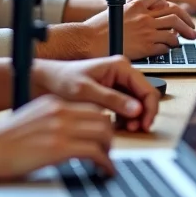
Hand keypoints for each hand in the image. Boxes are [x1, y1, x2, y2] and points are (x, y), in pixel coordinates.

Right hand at [0, 95, 114, 179]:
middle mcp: (61, 111)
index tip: (103, 136)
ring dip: (109, 149)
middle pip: (102, 118)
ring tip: (106, 161)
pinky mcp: (59, 147)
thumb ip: (52, 119)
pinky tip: (104, 170)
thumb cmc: (4, 139)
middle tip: (107, 149)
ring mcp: (61, 128)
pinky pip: (94, 152)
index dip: (103, 123)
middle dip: (109, 135)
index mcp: (54, 103)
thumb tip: (70, 130)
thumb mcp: (33, 118)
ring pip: (103, 133)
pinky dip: (104, 163)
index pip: (92, 108)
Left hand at [33, 55, 160, 131]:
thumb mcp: (86, 91)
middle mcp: (122, 74)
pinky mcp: (113, 95)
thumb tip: (136, 109)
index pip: (148, 88)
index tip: (144, 124)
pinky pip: (127, 109)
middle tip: (135, 129)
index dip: (150, 108)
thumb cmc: (62, 80)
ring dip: (135, 119)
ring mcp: (118, 85)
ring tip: (126, 129)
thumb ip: (112, 100)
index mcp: (120, 66)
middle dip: (143, 115)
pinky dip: (126, 119)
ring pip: (138, 105)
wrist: (45, 83)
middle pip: (145, 97)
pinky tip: (118, 126)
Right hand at [82, 0, 195, 58]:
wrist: (90, 40)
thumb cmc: (99, 26)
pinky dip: (170, 47)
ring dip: (183, 35)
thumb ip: (136, 5)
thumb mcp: (118, 7)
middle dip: (188, 20)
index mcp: (137, 4)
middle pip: (175, 14)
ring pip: (174, 30)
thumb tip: (152, 4)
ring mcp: (146, 32)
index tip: (177, 12)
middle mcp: (145, 16)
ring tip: (187, 38)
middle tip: (192, 28)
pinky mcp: (146, 47)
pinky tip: (169, 48)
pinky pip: (165, 46)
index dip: (172, 5)